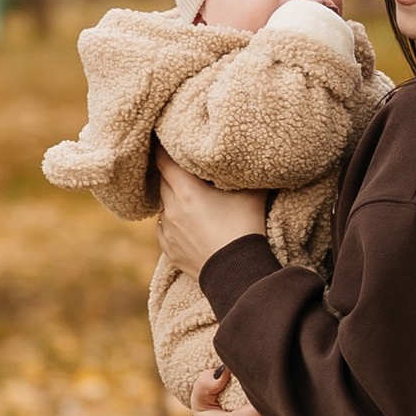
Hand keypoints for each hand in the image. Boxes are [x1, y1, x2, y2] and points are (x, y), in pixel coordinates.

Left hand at [158, 154, 269, 279]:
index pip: (164, 161)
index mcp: (186, 191)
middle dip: (171, 174)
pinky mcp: (170, 250)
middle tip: (182, 168)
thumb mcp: (252, 195)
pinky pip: (163, 229)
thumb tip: (252, 159)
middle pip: (163, 182)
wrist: (238, 273)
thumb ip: (247, 174)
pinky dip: (171, 222)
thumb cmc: (245, 229)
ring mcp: (168, 231)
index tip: (168, 142)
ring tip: (188, 198)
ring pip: (163, 206)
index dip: (164, 150)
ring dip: (172, 199)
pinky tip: (183, 222)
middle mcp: (172, 209)